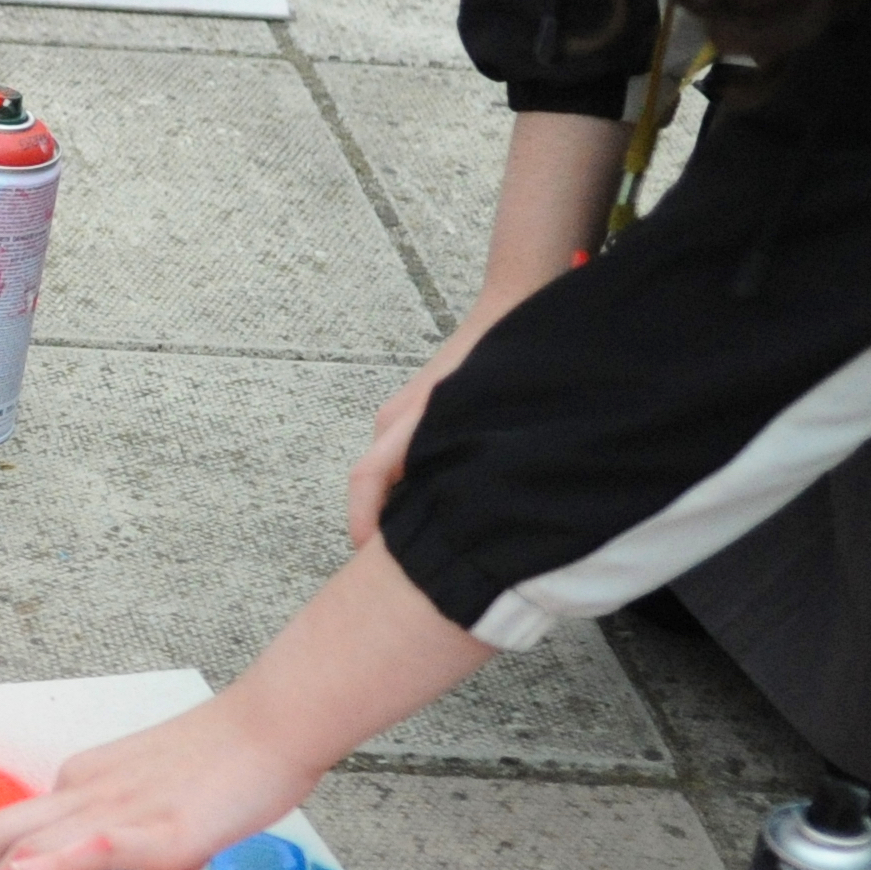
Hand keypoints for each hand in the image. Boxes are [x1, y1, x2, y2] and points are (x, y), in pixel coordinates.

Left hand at [0, 693, 323, 869]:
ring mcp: (116, 806)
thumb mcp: (178, 816)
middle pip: (2, 834)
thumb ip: (159, 858)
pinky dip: (48, 865)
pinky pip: (88, 844)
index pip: (19, 826)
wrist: (273, 724)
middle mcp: (87, 790)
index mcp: (88, 782)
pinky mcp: (155, 826)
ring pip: (28, 844)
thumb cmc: (235, 762)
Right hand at [348, 322, 484, 547]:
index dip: (362, 523)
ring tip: (432, 534)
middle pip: (374, 484)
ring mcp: (403, 418)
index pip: (364, 481)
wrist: (508, 307)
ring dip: (404, 503)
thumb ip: (442, 461)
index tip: (368, 556)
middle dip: (382, 523)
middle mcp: (391, 424)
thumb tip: (432, 510)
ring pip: (393, 473)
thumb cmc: (490, 359)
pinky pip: (410, 459)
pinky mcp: (420, 416)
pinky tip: (449, 495)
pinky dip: (419, 483)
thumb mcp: (469, 416)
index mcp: (397, 425)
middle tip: (406, 562)